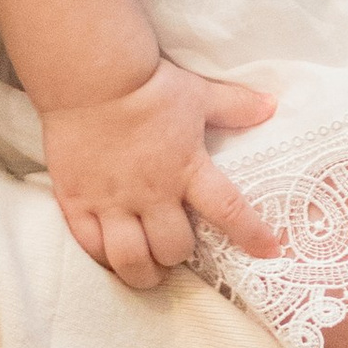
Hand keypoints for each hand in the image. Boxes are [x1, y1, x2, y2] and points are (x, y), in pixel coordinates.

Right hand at [48, 59, 283, 293]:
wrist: (91, 76)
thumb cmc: (148, 85)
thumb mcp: (198, 93)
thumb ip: (234, 105)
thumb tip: (271, 105)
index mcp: (186, 168)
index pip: (229, 210)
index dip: (252, 235)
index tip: (269, 251)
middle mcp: (151, 193)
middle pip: (173, 248)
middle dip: (178, 256)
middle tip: (174, 250)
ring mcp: (112, 201)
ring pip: (130, 259)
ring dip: (143, 272)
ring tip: (146, 269)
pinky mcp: (77, 201)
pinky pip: (90, 246)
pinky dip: (103, 257)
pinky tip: (110, 253)